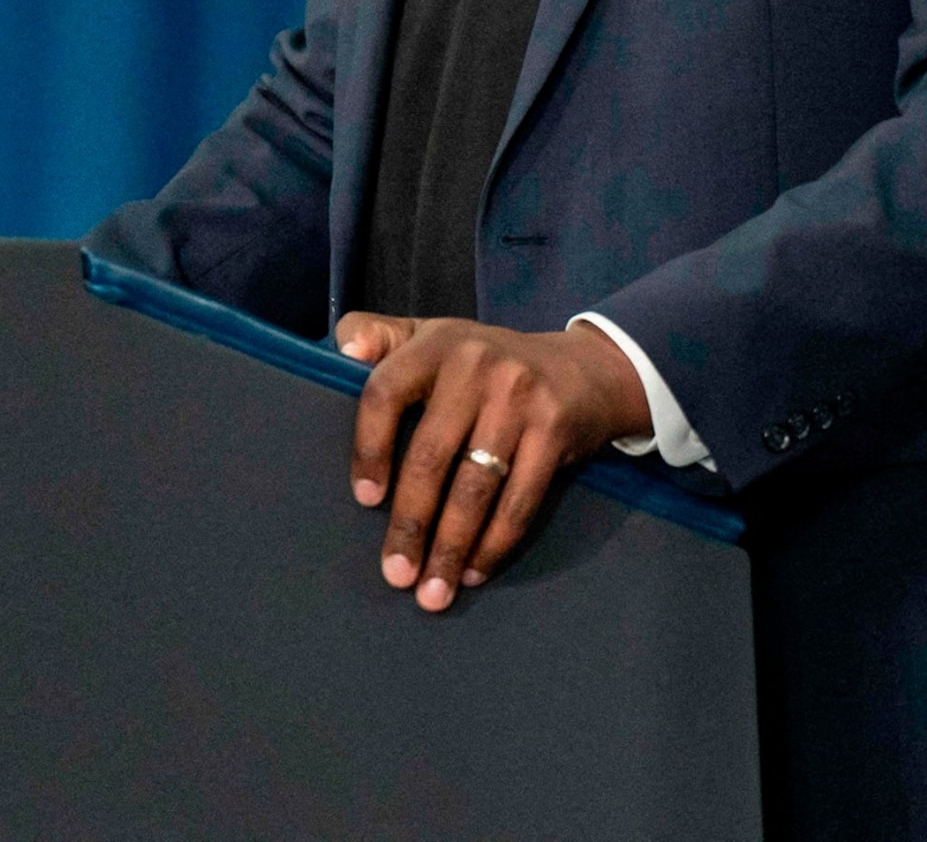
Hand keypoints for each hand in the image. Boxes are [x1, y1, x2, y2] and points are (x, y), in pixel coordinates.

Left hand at [336, 313, 653, 611]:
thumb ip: (382, 335)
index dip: (369, 447)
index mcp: (436, 343)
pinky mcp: (554, 429)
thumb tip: (340, 347)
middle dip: (410, 523)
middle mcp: (477, 364)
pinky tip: (475, 571)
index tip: (365, 500)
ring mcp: (519, 397)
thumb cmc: (488, 362)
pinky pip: (519, 499)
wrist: (586, 368)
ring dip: (451, 547)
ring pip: (475, 486)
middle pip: (431, 455)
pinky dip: (495, 543)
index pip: (386, 391)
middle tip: (396, 574)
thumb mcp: (435, 334)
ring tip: (433, 592)